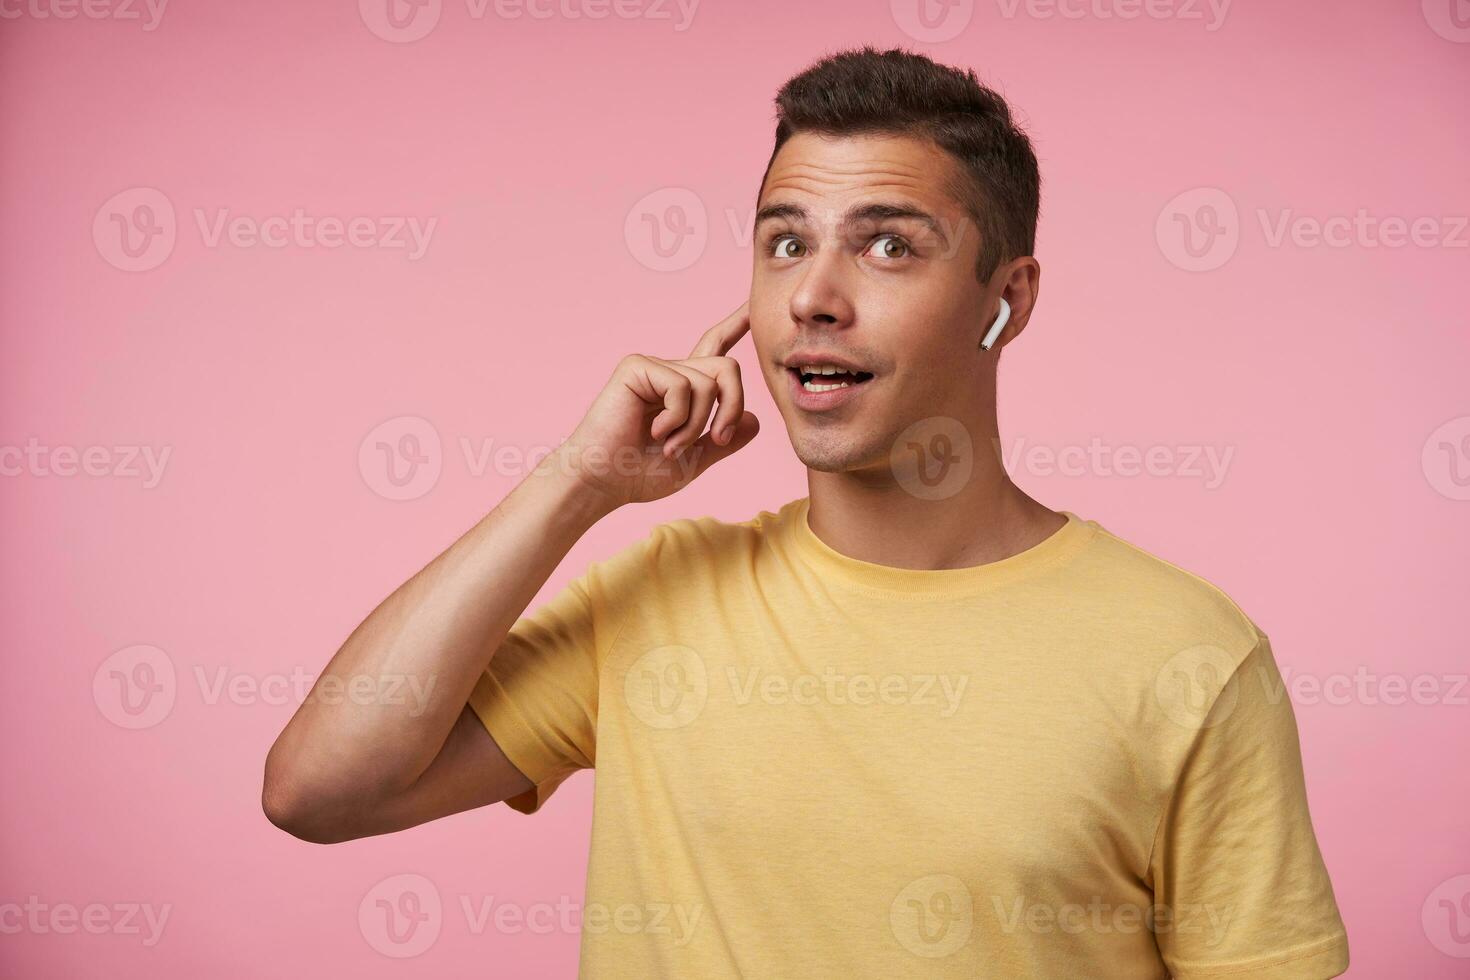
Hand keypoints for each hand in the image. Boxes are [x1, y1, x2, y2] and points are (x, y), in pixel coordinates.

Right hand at [558, 300, 758, 508]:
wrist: (604, 482)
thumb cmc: (639, 474)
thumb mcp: (695, 460)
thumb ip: (724, 441)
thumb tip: (755, 420)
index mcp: (684, 391)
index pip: (715, 349)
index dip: (735, 324)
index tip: (751, 302)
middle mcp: (671, 373)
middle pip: (727, 369)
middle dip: (733, 406)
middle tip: (716, 440)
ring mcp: (654, 367)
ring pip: (709, 383)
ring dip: (697, 425)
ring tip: (670, 445)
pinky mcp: (638, 367)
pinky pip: (682, 387)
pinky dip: (677, 419)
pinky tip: (655, 432)